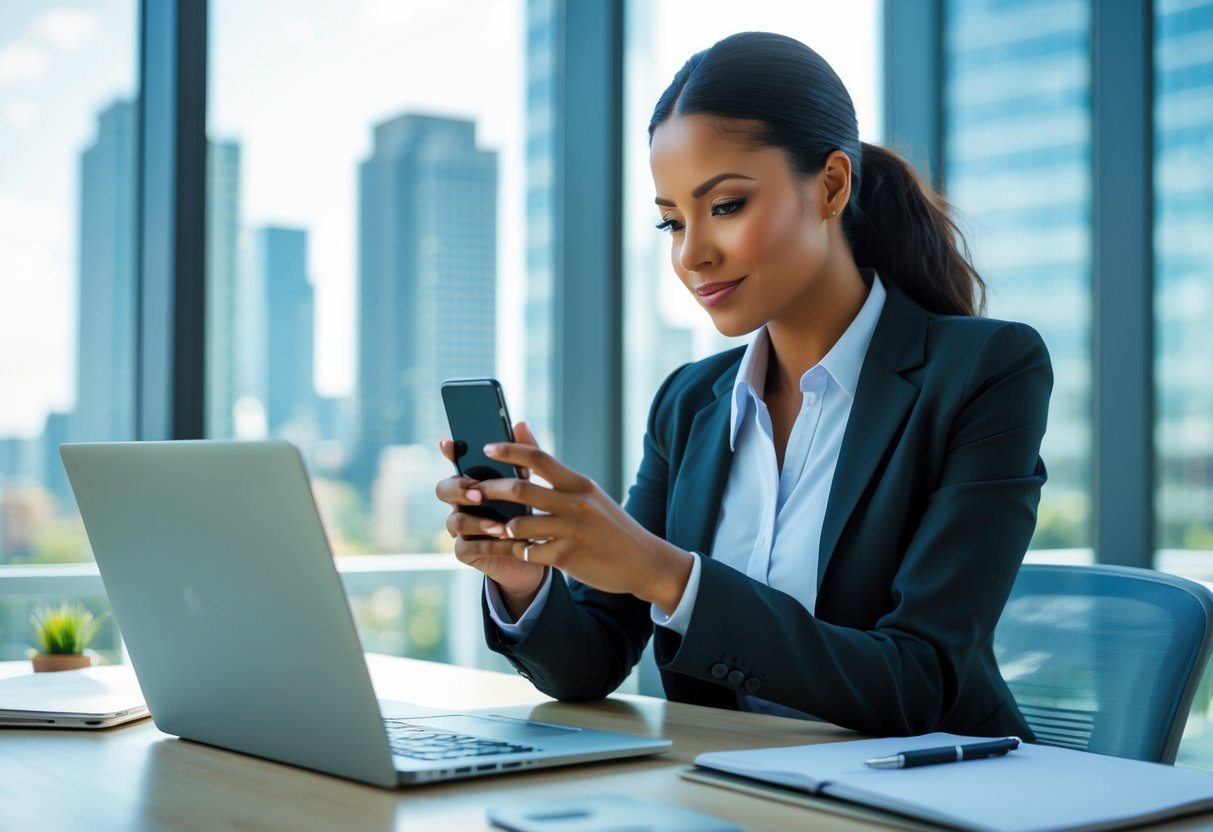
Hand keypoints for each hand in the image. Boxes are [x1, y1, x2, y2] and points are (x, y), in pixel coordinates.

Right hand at [436, 422, 548, 616]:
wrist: (539, 554)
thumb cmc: (530, 514)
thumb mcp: (531, 484)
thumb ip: (525, 456)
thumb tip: (519, 423)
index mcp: (474, 481)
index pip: (455, 462)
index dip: (449, 452)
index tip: (448, 441)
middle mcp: (462, 503)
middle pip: (443, 489)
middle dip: (458, 488)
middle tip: (478, 491)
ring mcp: (461, 528)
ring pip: (453, 521)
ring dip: (476, 521)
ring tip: (498, 524)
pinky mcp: (467, 552)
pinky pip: (465, 547)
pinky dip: (485, 544)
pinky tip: (503, 542)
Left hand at [473, 441, 694, 613]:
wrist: (643, 561)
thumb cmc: (610, 525)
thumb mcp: (589, 493)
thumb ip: (555, 471)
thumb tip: (523, 428)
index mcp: (579, 484)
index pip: (539, 458)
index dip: (509, 451)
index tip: (486, 448)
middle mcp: (575, 503)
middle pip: (520, 490)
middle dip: (489, 490)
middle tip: (471, 492)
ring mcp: (571, 531)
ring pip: (518, 524)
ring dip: (496, 526)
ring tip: (485, 525)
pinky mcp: (567, 557)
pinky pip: (527, 552)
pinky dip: (511, 551)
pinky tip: (504, 549)